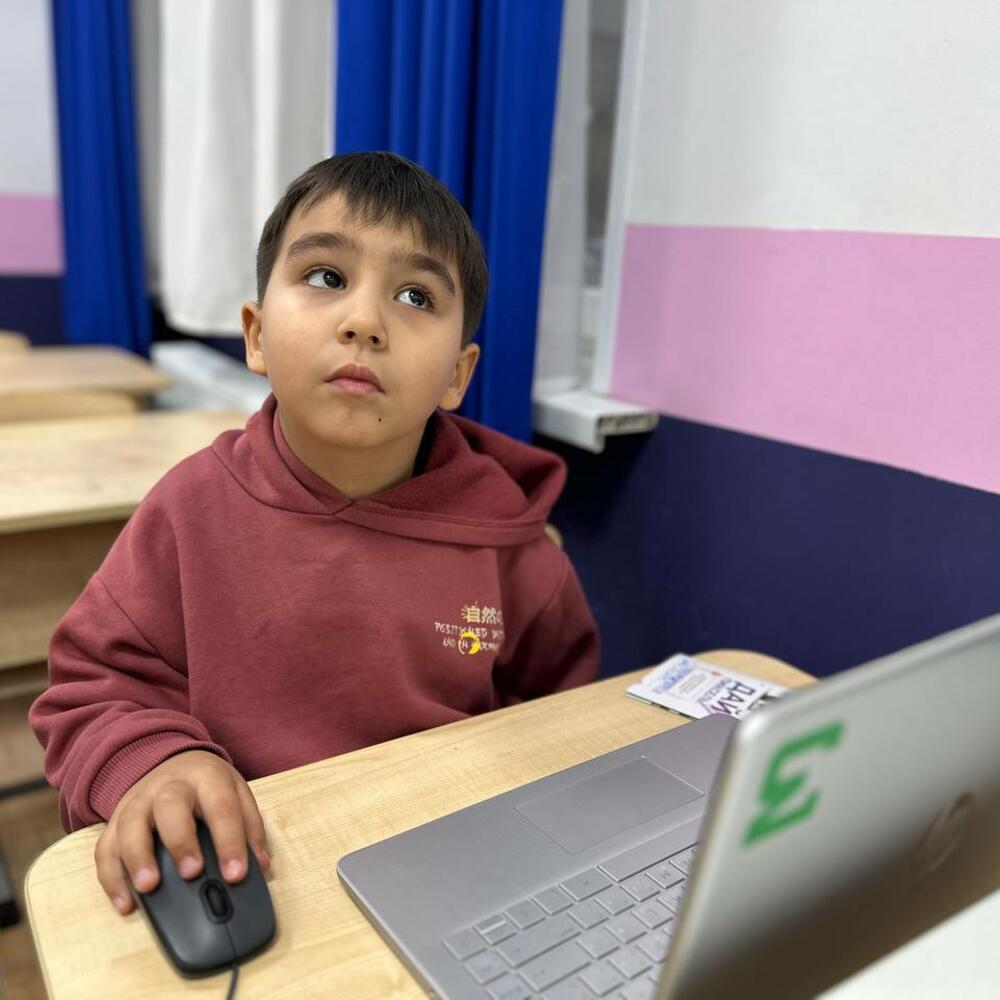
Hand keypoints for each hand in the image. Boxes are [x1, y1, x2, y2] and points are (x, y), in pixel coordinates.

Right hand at [95, 749, 270, 915]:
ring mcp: (138, 800)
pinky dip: (112, 877)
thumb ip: (250, 827)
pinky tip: (126, 902)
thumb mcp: (237, 792)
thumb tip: (260, 867)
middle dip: (181, 841)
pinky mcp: (115, 819)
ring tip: (149, 888)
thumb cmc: (208, 785)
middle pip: (170, 806)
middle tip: (191, 873)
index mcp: (207, 777)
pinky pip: (106, 847)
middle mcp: (169, 786)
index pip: (221, 806)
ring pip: (130, 824)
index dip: (230, 841)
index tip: (236, 874)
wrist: (174, 761)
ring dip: (137, 858)